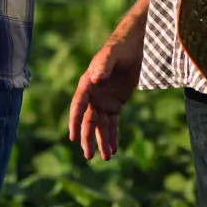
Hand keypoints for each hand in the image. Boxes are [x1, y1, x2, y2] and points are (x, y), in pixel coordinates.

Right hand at [68, 30, 142, 161]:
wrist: (133, 48)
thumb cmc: (119, 49)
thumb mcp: (111, 56)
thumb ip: (103, 66)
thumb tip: (95, 78)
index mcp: (87, 85)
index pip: (78, 106)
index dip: (75, 122)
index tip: (72, 136)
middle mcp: (93, 96)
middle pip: (89, 120)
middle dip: (88, 138)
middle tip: (89, 156)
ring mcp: (104, 101)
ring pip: (101, 126)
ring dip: (102, 141)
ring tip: (105, 158)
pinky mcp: (116, 104)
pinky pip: (113, 123)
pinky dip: (113, 136)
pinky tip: (113, 150)